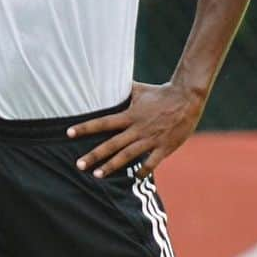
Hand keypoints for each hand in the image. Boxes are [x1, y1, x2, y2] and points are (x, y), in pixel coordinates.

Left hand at [66, 80, 203, 177]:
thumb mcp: (139, 89)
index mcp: (130, 115)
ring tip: (97, 175)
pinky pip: (151, 162)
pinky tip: (135, 179)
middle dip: (94, 155)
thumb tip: (106, 78)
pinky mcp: (164, 147)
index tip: (68, 133)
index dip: (85, 127)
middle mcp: (138, 129)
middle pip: (112, 144)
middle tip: (79, 165)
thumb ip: (123, 89)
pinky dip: (143, 171)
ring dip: (112, 166)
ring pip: (127, 155)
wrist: (187, 98)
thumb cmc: (161, 93)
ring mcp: (151, 139)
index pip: (102, 122)